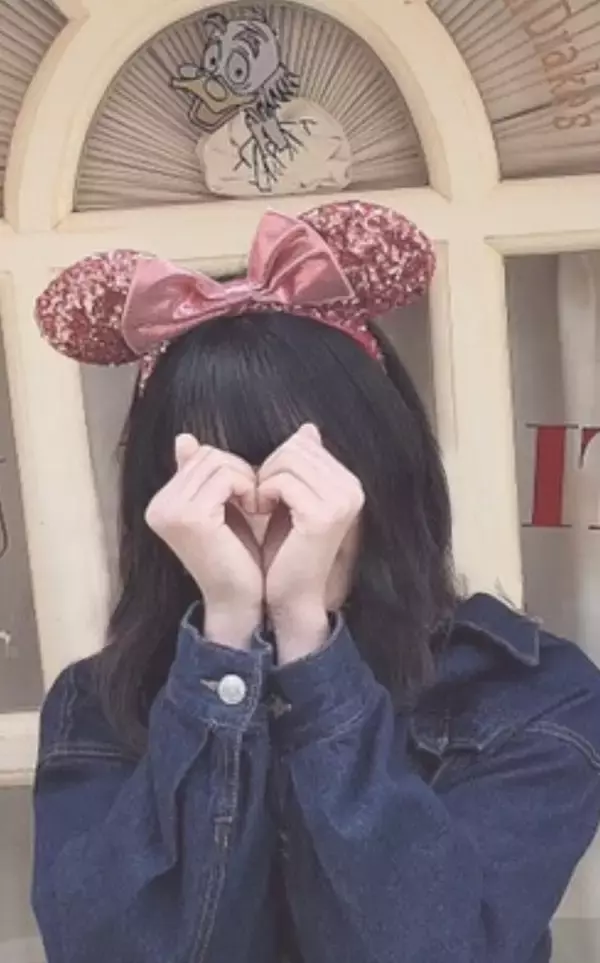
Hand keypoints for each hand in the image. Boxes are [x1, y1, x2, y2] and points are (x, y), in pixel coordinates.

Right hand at [145, 435, 262, 647]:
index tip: (247, 494)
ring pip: (217, 462)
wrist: (241, 599)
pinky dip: (247, 487)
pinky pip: (225, 477)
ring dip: (245, 478)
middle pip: (207, 454)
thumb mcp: (220, 507)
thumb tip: (184, 438)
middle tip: (254, 499)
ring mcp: (170, 510)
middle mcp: (158, 505)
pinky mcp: (189, 517)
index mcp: (161, 502)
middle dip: (238, 471)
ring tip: (255, 505)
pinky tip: (255, 509)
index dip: (231, 468)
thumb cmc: (237, 556)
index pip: (199, 455)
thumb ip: (203, 476)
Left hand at [258, 424, 363, 662]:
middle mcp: (352, 488)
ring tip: (260, 504)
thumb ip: (300, 464)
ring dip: (264, 480)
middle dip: (269, 467)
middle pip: (296, 447)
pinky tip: (260, 511)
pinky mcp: (323, 516)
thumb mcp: (292, 497)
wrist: (290, 595)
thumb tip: (308, 429)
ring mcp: (341, 501)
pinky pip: (283, 482)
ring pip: (287, 461)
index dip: (276, 461)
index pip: (304, 442)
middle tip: (259, 497)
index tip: (267, 488)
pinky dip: (264, 493)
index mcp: (348, 482)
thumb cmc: (286, 547)